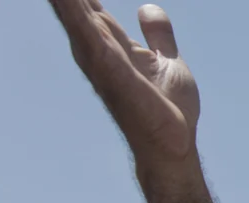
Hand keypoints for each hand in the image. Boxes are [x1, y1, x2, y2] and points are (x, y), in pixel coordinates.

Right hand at [49, 1, 198, 163]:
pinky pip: (90, 34)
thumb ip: (157, 35)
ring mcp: (101, 59)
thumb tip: (147, 8)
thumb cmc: (168, 109)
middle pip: (72, 5)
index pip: (85, 3)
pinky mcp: (112, 70)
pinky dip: (74, 11)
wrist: (175, 143)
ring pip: (73, 14)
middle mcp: (97, 48)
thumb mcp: (167, 60)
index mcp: (109, 42)